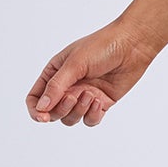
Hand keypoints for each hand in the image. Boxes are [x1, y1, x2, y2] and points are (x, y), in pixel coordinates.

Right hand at [25, 20, 158, 126]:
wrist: (132, 45)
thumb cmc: (101, 47)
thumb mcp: (74, 64)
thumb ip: (56, 87)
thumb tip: (41, 108)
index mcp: (54, 73)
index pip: (36, 98)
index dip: (36, 111)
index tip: (42, 117)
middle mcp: (67, 86)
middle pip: (53, 112)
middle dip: (62, 109)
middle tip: (74, 96)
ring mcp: (83, 96)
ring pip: (71, 119)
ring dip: (79, 111)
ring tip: (91, 95)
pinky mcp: (100, 103)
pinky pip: (90, 120)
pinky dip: (93, 115)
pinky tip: (100, 101)